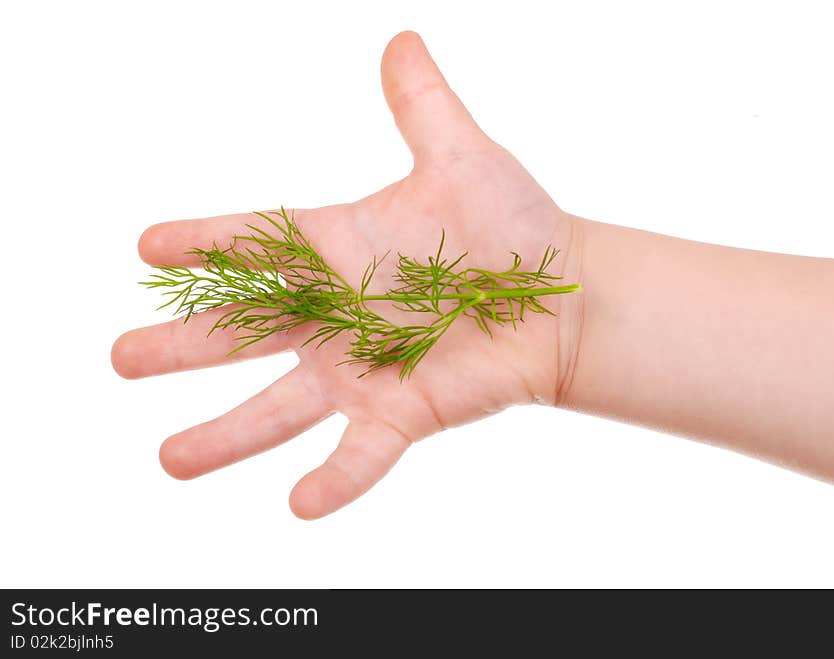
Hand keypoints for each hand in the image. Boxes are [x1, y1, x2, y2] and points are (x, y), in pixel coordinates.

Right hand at [112, 31, 582, 518]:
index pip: (254, 243)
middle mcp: (335, 314)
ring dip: (226, 434)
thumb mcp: (463, 157)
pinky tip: (299, 505)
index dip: (203, 243)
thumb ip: (423, 105)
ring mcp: (364, 370)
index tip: (148, 246)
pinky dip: (335, 478)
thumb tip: (402, 40)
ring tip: (170, 460)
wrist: (564, 298)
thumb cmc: (514, 226)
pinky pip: (362, 453)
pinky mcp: (403, 413)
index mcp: (337, 249)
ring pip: (282, 407)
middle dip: (183, 347)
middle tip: (122, 358)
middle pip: (244, 331)